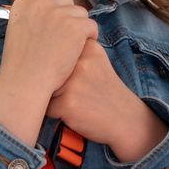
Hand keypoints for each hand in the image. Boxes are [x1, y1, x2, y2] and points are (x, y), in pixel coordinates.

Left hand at [46, 39, 167, 158]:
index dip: (61, 68)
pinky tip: (76, 112)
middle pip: (48, 71)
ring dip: (55, 99)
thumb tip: (42, 53)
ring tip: (77, 102)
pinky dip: (58, 113)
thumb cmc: (106, 92)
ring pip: (46, 89)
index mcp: (88, 48)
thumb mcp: (97, 62)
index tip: (77, 76)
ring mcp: (74, 82)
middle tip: (79, 92)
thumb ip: (75, 52)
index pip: (56, 54)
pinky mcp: (68, 103)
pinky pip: (48, 107)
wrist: (126, 119)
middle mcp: (81, 62)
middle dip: (56, 84)